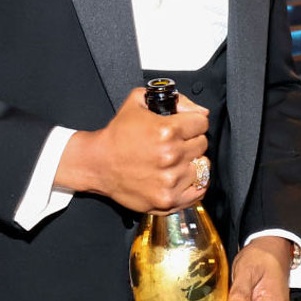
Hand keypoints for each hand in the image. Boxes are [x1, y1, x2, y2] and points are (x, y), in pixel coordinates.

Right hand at [57, 87, 209, 213]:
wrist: (98, 163)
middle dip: (191, 141)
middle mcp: (171, 156)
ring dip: (192, 162)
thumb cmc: (117, 135)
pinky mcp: (168, 200)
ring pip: (203, 167)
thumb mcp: (138, 101)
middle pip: (202, 144)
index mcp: (166, 131)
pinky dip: (194, 184)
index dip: (193, 122)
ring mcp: (170, 180)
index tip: (186, 127)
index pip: (202, 123)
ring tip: (176, 160)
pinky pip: (199, 191)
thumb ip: (175, 100)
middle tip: (176, 143)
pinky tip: (182, 176)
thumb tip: (201, 112)